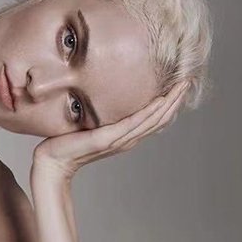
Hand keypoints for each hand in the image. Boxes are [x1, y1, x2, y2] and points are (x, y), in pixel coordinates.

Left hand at [32, 80, 190, 176]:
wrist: (51, 162)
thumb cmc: (66, 144)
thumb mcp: (90, 126)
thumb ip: (103, 117)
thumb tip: (103, 99)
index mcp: (125, 136)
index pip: (155, 118)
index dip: (170, 103)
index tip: (182, 84)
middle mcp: (126, 139)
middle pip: (159, 118)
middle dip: (176, 99)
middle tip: (191, 79)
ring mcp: (118, 140)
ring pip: (152, 119)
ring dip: (169, 102)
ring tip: (183, 85)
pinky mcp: (107, 139)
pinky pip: (133, 123)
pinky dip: (148, 112)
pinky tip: (160, 100)